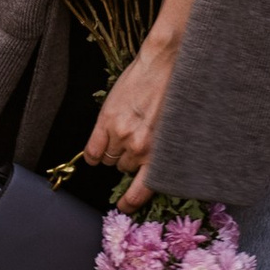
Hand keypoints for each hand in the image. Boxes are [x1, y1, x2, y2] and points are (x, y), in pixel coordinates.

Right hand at [84, 29, 176, 207]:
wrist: (165, 63)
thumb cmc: (176, 92)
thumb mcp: (174, 128)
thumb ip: (160, 148)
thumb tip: (147, 165)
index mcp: (160, 153)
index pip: (141, 190)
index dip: (130, 202)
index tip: (125, 206)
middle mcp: (140, 147)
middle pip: (125, 168)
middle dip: (129, 161)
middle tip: (134, 145)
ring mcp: (121, 135)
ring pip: (111, 159)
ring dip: (114, 153)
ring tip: (121, 137)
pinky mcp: (107, 120)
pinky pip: (93, 150)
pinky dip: (93, 155)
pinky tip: (95, 155)